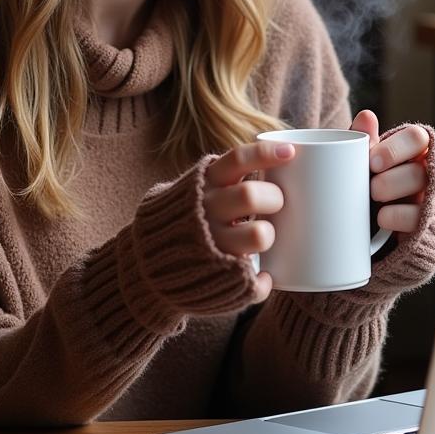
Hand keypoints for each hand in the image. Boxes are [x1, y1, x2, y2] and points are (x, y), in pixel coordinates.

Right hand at [203, 140, 292, 302]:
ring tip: (265, 236)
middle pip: (249, 195)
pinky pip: (252, 281)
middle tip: (277, 203)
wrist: (144, 262)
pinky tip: (264, 276)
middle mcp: (206, 211)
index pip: (237, 160)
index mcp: (205, 184)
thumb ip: (227, 175)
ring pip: (257, 235)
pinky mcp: (218, 277)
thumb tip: (281, 154)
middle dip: (274, 197)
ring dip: (268, 235)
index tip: (290, 152)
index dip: (265, 154)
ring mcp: (212, 244)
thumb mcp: (197, 188)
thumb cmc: (188, 217)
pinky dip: (263, 281)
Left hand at [351, 110, 428, 237]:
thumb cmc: (367, 188)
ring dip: (395, 193)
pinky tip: (382, 219)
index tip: (372, 161)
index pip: (417, 138)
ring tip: (373, 198)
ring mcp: (430, 200)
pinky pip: (419, 219)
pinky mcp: (428, 226)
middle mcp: (427, 173)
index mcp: (412, 153)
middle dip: (392, 178)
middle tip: (370, 186)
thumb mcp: (363, 165)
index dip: (396, 148)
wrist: (363, 234)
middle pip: (420, 169)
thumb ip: (364, 141)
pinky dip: (398, 217)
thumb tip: (366, 116)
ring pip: (423, 191)